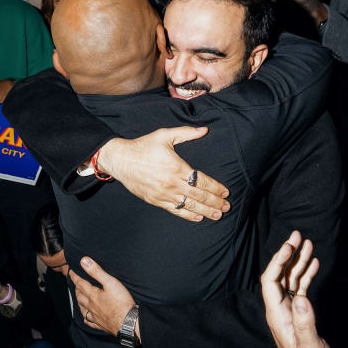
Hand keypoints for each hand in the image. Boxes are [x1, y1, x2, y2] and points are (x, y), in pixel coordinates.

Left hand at [70, 256, 135, 336]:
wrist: (128, 323)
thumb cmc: (121, 302)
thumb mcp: (110, 282)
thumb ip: (96, 271)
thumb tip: (84, 261)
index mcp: (93, 295)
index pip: (80, 283)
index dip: (75, 276)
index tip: (71, 271)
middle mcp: (91, 306)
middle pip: (80, 296)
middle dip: (76, 288)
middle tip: (76, 283)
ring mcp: (95, 317)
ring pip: (82, 309)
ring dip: (79, 302)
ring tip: (79, 298)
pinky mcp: (101, 325)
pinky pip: (89, 322)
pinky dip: (86, 317)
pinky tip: (86, 317)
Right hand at [97, 128, 229, 221]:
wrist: (121, 159)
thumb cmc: (144, 146)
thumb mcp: (164, 135)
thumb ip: (186, 133)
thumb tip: (205, 130)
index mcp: (177, 167)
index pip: (202, 180)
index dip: (216, 188)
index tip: (226, 192)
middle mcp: (172, 183)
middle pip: (199, 195)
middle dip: (215, 202)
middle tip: (227, 207)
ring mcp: (164, 194)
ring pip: (189, 205)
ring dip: (206, 210)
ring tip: (218, 215)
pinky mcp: (156, 201)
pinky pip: (175, 210)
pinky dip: (188, 215)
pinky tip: (198, 217)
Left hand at [261, 231, 334, 347]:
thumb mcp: (310, 347)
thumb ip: (306, 323)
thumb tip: (302, 299)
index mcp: (277, 314)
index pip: (270, 281)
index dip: (277, 261)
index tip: (289, 246)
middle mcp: (280, 309)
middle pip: (279, 275)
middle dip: (287, 254)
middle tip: (297, 235)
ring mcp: (290, 310)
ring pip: (291, 279)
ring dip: (298, 261)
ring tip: (307, 243)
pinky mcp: (300, 313)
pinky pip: (301, 288)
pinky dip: (307, 274)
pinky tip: (314, 263)